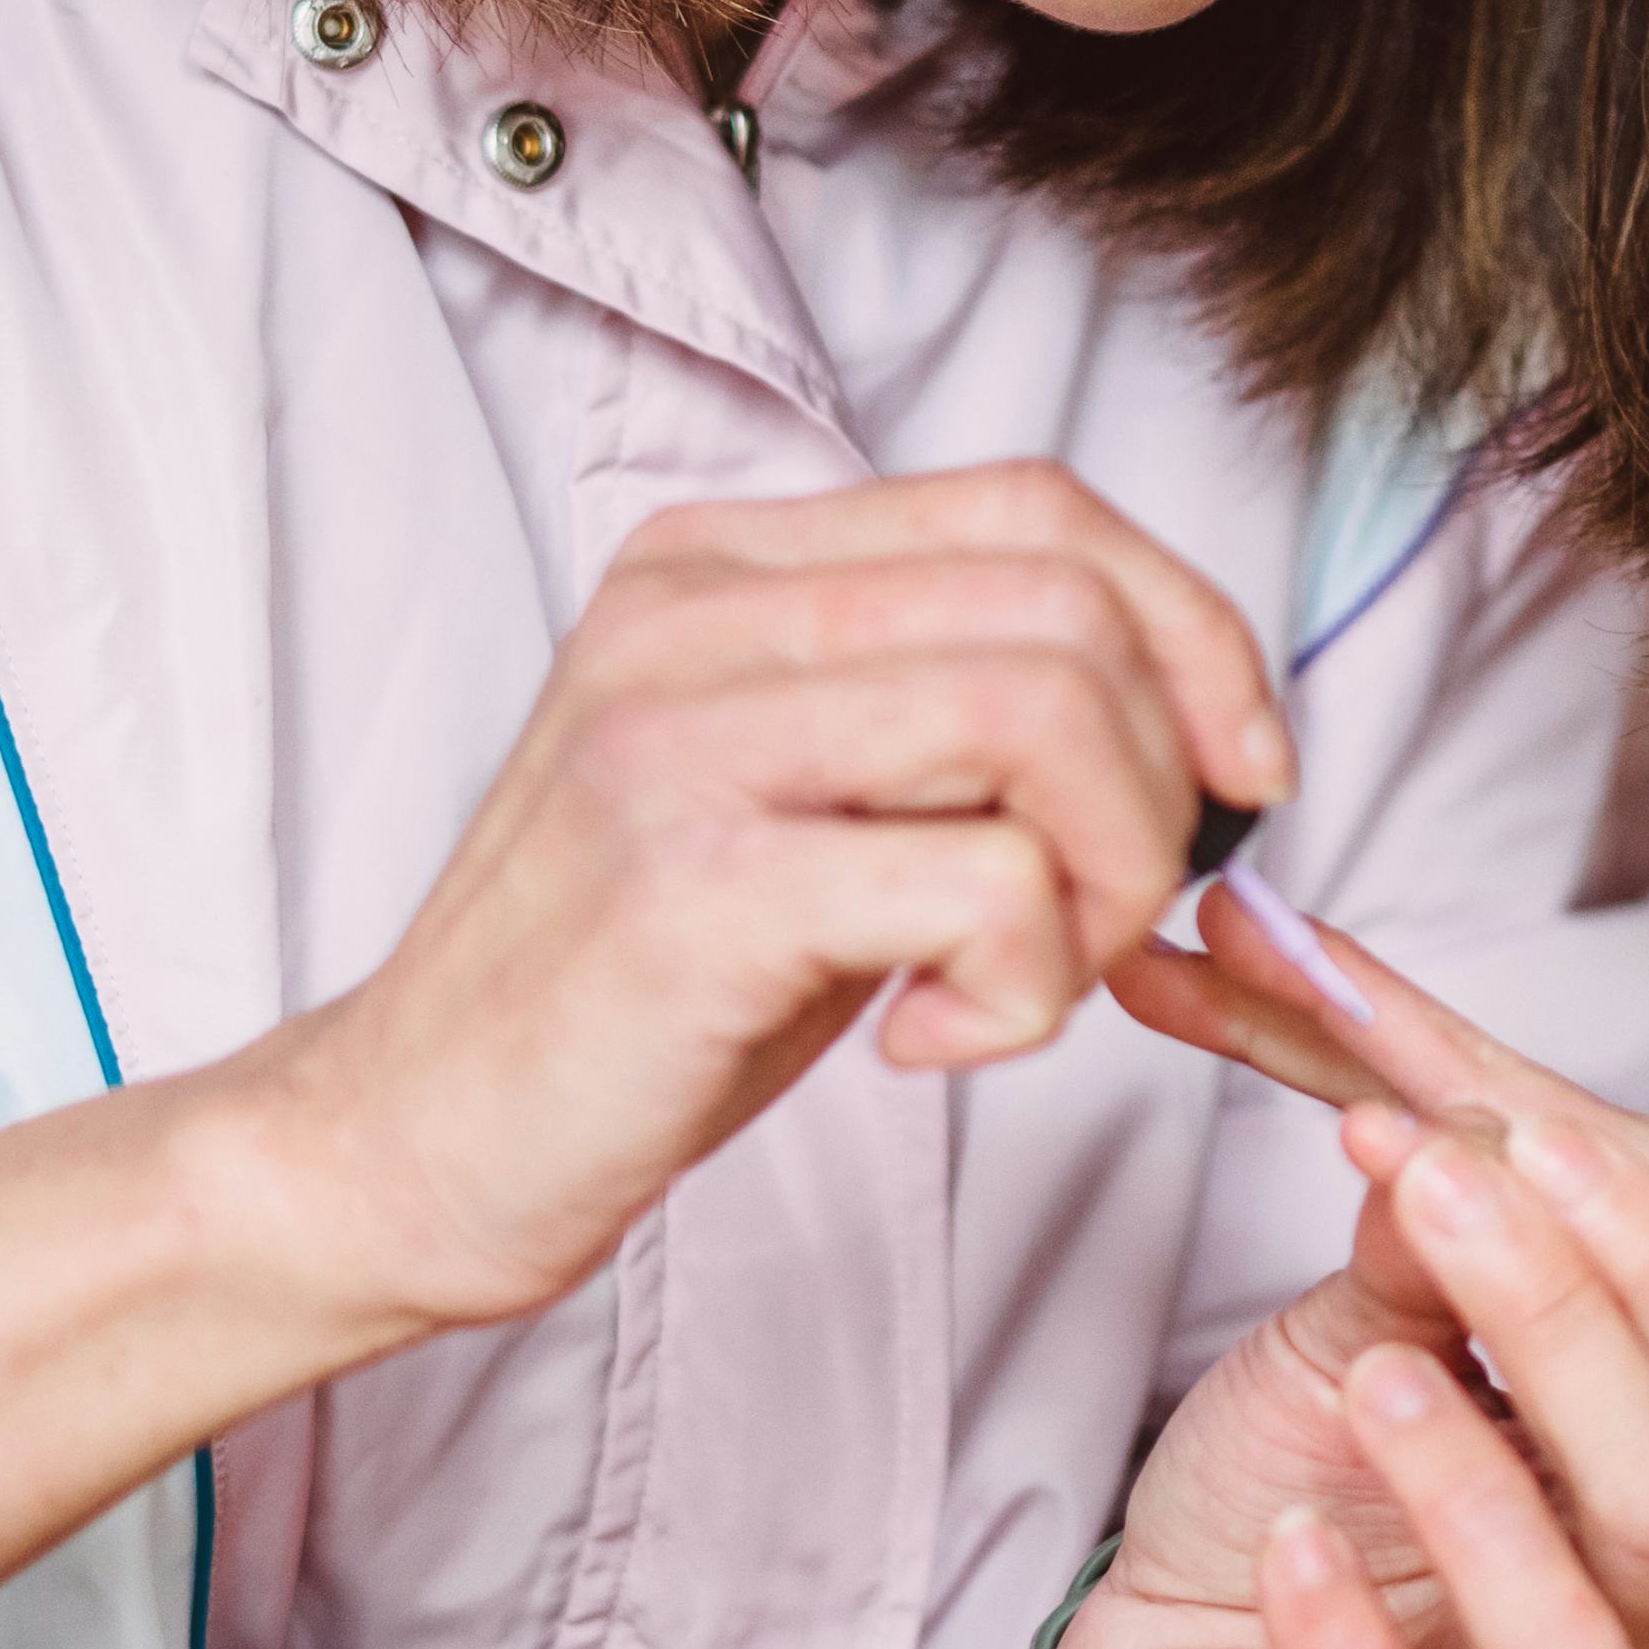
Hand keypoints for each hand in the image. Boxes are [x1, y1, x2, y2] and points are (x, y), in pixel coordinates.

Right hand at [220, 463, 1286, 1350]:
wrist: (408, 1142)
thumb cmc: (640, 992)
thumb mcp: (803, 800)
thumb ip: (948, 713)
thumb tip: (1200, 713)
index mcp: (723, 563)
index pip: (1042, 506)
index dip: (1194, 630)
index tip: (1239, 773)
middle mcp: (692, 614)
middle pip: (1069, 606)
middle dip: (1164, 782)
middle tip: (1100, 924)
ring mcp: (680, 739)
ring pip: (1047, 714)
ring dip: (1104, 880)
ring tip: (1023, 980)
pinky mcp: (693, 886)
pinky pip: (986, 880)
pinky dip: (1022, 987)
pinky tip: (929, 1041)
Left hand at [1022, 914, 1648, 1648]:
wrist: (1152, 1647)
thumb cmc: (1298, 1493)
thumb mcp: (1357, 1338)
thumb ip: (1421, 1250)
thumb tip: (1447, 1131)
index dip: (1647, 1252)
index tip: (1528, 1133)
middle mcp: (1638, 1644)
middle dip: (1565, 1332)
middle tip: (1442, 1204)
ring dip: (1477, 1500)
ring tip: (1379, 1385)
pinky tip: (1291, 1547)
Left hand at [1112, 885, 1648, 1599]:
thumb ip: (1610, 1360)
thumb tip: (1516, 1340)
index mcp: (1641, 1221)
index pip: (1450, 1109)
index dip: (1320, 1037)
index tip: (1187, 967)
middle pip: (1450, 1071)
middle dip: (1301, 994)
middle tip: (1160, 910)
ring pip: (1512, 1117)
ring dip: (1376, 1048)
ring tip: (1247, 980)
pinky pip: (1604, 1226)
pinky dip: (1491, 1178)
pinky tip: (1394, 1153)